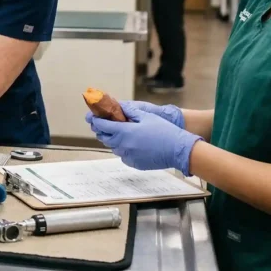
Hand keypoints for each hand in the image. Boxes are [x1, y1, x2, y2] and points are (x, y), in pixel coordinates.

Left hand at [86, 105, 202, 175]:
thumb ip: (129, 112)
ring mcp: (128, 156)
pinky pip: (122, 155)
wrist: (179, 150)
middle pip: (104, 138)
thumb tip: (118, 107)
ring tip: (116, 132)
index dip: (95, 120)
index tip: (91, 116)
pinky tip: (129, 143)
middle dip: (101, 130)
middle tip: (102, 123)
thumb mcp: (146, 116)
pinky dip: (122, 148)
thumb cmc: (164, 131)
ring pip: (112, 147)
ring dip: (111, 139)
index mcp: (124, 132)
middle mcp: (123, 146)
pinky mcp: (134, 163)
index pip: (102, 126)